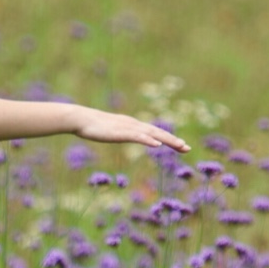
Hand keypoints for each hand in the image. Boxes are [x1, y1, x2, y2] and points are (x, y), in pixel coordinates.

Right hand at [72, 109, 189, 152]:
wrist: (81, 119)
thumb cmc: (93, 126)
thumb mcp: (111, 131)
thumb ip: (120, 133)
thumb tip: (124, 135)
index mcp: (132, 125)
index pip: (154, 133)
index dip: (168, 139)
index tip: (181, 146)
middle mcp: (134, 125)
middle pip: (157, 133)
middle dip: (173, 141)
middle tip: (188, 148)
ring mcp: (128, 128)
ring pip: (152, 134)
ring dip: (167, 140)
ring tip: (180, 145)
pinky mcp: (120, 132)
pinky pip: (138, 136)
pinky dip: (149, 140)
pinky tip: (157, 145)